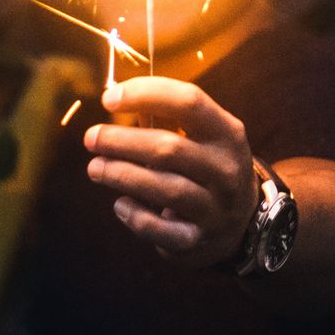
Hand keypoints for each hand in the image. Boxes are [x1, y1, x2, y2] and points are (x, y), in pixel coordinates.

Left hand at [83, 76, 258, 267]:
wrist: (243, 223)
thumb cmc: (208, 165)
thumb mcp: (202, 136)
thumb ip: (166, 116)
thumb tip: (117, 96)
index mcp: (226, 132)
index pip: (188, 102)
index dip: (145, 94)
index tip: (109, 98)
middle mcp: (225, 169)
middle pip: (169, 149)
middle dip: (122, 141)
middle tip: (92, 138)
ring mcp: (215, 208)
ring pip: (163, 189)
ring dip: (121, 175)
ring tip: (95, 168)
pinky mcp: (197, 240)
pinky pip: (160, 230)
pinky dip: (135, 215)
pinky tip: (120, 204)